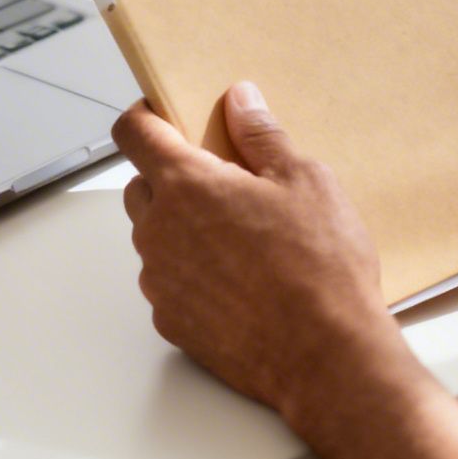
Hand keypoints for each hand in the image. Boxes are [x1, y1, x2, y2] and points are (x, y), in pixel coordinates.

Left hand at [113, 82, 404, 418]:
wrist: (325, 355)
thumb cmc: (319, 270)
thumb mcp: (305, 180)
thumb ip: (262, 135)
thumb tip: (242, 103)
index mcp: (186, 185)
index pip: (133, 133)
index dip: (143, 117)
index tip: (160, 115)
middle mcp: (159, 231)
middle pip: (141, 186)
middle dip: (171, 176)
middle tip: (223, 182)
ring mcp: (160, 280)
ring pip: (155, 236)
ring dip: (182, 228)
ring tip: (242, 238)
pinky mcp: (171, 321)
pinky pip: (169, 282)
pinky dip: (192, 274)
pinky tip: (239, 280)